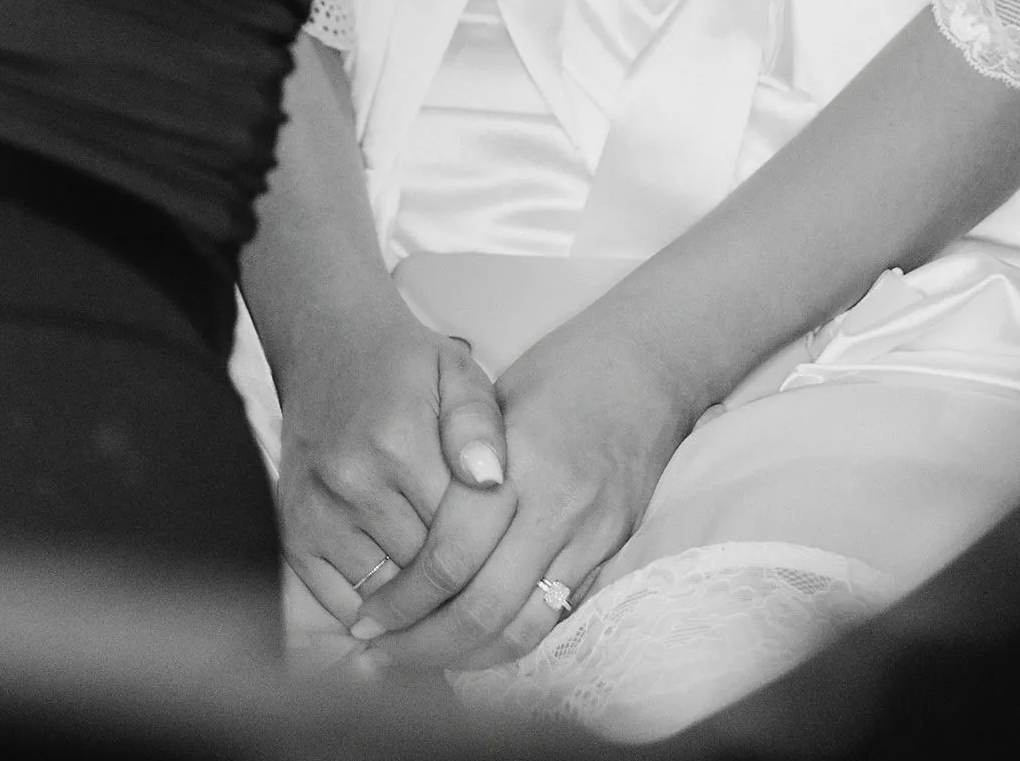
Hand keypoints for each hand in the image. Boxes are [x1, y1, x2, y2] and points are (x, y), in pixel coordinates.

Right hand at [274, 298, 508, 630]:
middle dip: (460, 580)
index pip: (459, 535)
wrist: (329, 345)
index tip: (510, 557)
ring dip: (419, 601)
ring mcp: (316, 512)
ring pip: (385, 596)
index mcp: (399, 441)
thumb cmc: (407, 366)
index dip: (492, 554)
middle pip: (424, 572)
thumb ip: (481, 425)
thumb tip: (490, 480)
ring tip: (447, 586)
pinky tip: (402, 596)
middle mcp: (351, 481)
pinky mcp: (293, 534)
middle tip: (485, 575)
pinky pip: (341, 603)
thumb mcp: (459, 373)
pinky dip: (375, 610)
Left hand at [345, 303, 698, 672]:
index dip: (402, 599)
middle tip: (379, 650)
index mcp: (519, 459)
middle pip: (483, 607)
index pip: (452, 555)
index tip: (365, 618)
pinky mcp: (614, 549)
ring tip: (420, 658)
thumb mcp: (494, 396)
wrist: (654, 361)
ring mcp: (593, 533)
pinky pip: (555, 615)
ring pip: (523, 629)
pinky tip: (475, 642)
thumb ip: (454, 463)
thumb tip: (399, 531)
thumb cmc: (564, 366)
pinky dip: (510, 639)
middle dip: (422, 643)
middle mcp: (559, 504)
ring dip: (465, 657)